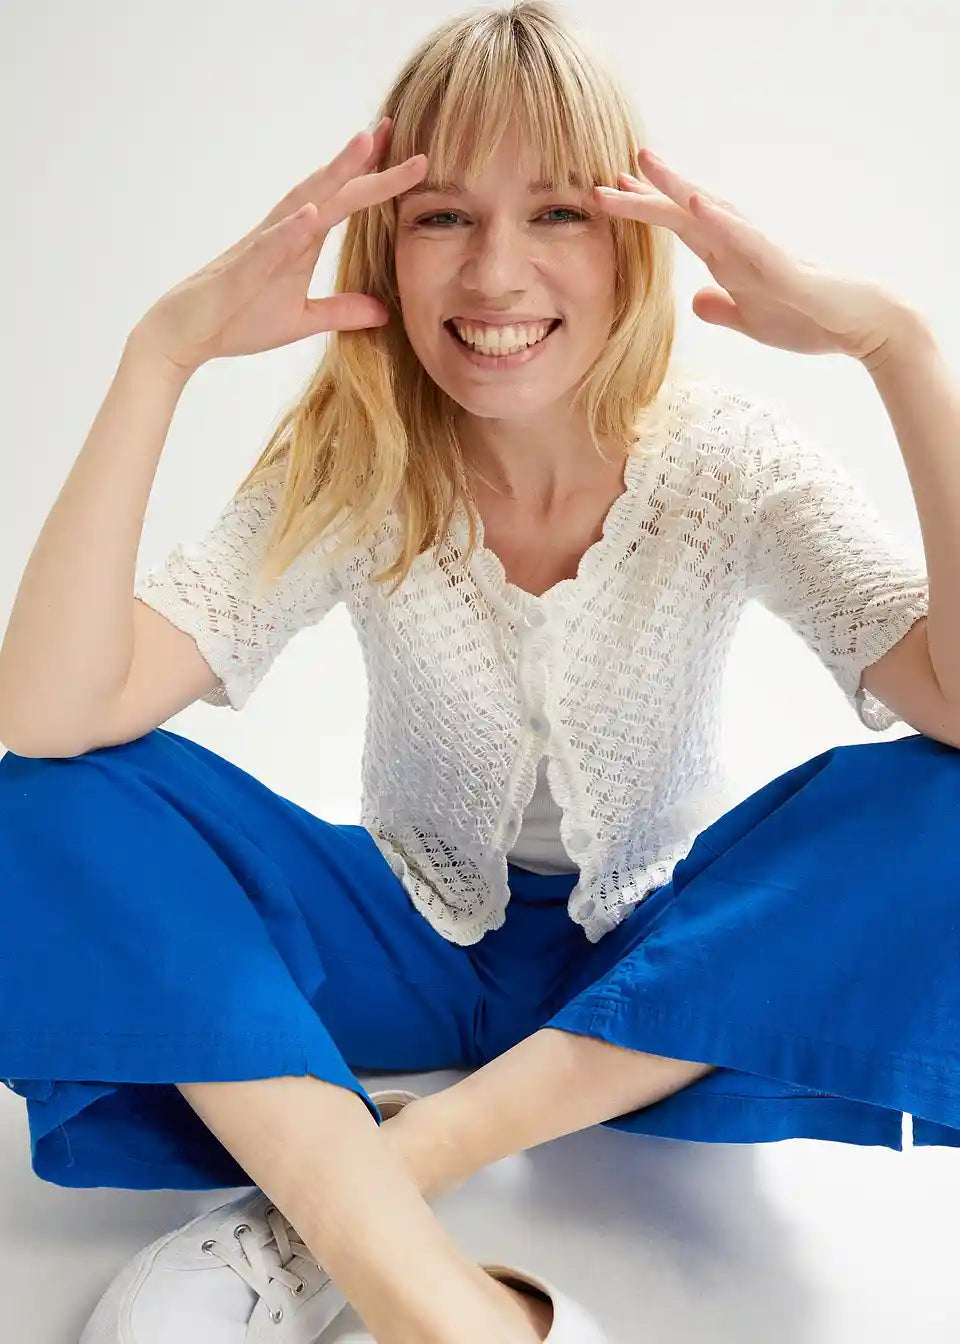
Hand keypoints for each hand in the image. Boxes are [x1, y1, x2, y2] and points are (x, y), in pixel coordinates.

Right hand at [131, 118, 427, 372]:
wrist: (188, 334)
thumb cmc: (239, 321)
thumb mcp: (302, 320)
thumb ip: (341, 311)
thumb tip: (383, 312)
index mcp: (301, 241)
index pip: (345, 202)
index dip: (376, 178)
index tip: (411, 156)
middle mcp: (285, 231)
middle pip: (331, 189)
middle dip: (365, 160)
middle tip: (396, 126)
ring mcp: (263, 246)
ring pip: (303, 200)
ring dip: (333, 172)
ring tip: (364, 143)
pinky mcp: (243, 269)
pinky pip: (270, 245)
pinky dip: (291, 228)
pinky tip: (312, 212)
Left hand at [593, 148, 918, 368]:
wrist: (857, 326)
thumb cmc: (808, 319)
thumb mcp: (750, 320)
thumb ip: (721, 308)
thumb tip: (694, 300)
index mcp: (729, 259)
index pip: (680, 228)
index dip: (647, 210)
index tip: (611, 194)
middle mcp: (740, 246)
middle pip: (686, 213)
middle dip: (647, 192)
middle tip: (606, 173)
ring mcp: (759, 252)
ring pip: (710, 214)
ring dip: (676, 190)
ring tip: (645, 164)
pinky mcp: (781, 266)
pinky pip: (745, 239)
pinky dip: (718, 220)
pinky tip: (695, 203)